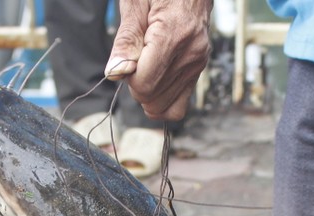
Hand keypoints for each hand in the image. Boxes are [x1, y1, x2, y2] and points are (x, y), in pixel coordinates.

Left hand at [106, 0, 212, 120]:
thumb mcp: (135, 3)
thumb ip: (126, 40)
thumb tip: (115, 73)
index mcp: (173, 35)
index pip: (144, 84)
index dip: (127, 76)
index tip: (127, 57)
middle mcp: (190, 54)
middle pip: (152, 98)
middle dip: (136, 85)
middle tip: (136, 59)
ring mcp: (197, 64)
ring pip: (163, 107)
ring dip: (147, 93)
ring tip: (146, 66)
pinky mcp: (198, 70)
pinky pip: (178, 106)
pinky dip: (161, 101)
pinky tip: (154, 84)